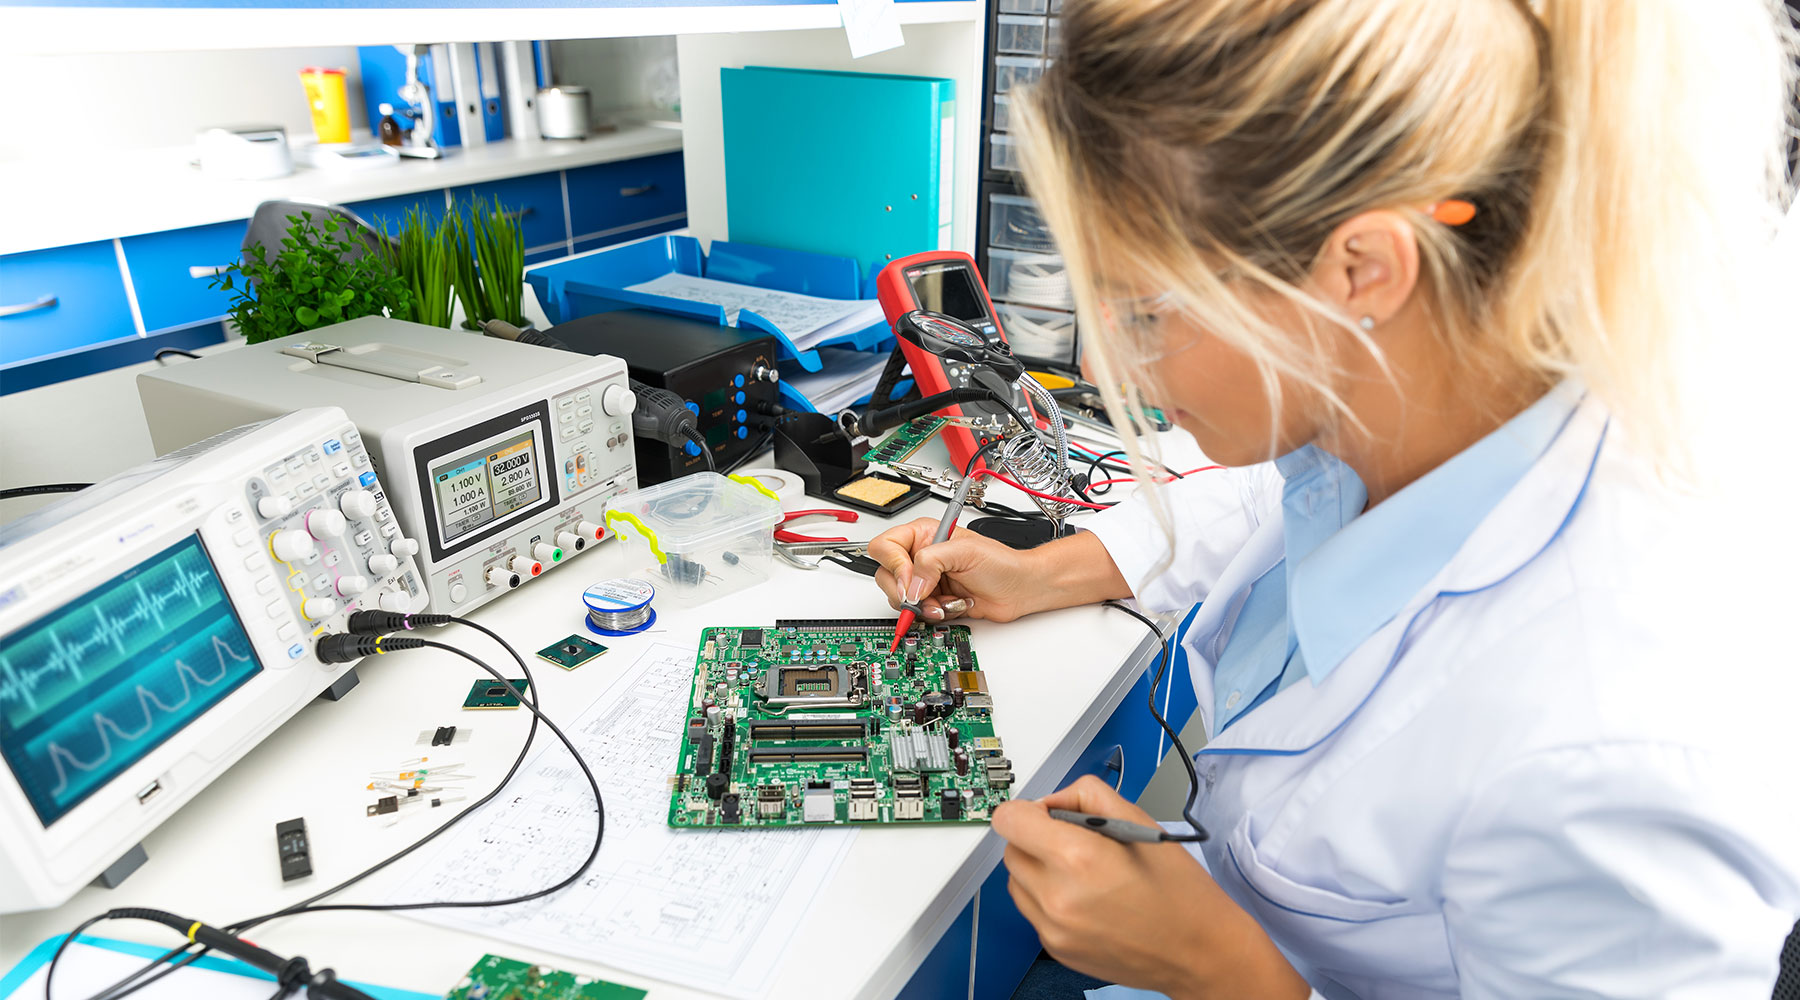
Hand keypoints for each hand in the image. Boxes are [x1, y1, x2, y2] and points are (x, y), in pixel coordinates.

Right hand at [867, 519, 1131, 623]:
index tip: (911, 580)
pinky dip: (934, 615)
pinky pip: (918, 614)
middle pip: (886, 576)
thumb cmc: (1001, 564)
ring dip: (923, 606)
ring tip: (946, 603)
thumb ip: (931, 561)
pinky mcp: (934, 602)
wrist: (1020, 589)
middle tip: (924, 596)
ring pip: (900, 599)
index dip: (894, 565)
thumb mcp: (965, 551)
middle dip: (905, 591)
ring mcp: (926, 582)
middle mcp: (921, 557)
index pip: (885, 546)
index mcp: (924, 535)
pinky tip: (953, 607)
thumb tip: (911, 583)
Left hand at [991, 776, 1308, 999]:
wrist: (1199, 950)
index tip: (1047, 815)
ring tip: (1083, 873)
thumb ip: (1086, 796)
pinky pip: (1033, 910)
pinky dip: (1049, 899)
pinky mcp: (1056, 949)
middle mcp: (1057, 897)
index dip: (1027, 811)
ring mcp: (1053, 928)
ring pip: (1017, 881)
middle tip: (1076, 842)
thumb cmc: (1178, 889)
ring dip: (1039, 869)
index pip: (1009, 820)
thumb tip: (1052, 801)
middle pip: (1012, 849)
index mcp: (1077, 858)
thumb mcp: (1138, 820)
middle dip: (1036, 839)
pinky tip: (1087, 899)